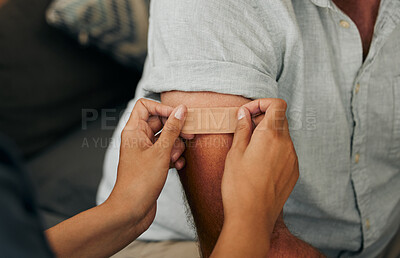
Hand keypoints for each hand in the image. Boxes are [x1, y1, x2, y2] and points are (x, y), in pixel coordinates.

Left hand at [106, 98, 189, 234]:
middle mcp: (138, 139)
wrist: (131, 211)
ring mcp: (145, 152)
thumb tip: (181, 110)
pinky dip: (174, 157)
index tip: (178, 116)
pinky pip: (166, 153)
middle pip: (159, 122)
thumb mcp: (161, 152)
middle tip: (190, 134)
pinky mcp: (151, 165)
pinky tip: (177, 166)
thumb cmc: (140, 182)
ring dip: (176, 146)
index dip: (163, 108)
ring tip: (176, 157)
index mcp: (134, 131)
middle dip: (175, 129)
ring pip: (165, 139)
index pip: (145, 106)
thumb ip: (173, 129)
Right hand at [221, 98, 298, 240]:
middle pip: (280, 119)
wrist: (252, 217)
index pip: (277, 105)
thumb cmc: (239, 186)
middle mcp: (286, 144)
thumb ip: (242, 129)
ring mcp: (292, 159)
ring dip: (268, 135)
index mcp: (270, 135)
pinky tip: (259, 164)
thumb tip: (244, 113)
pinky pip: (286, 152)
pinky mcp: (294, 172)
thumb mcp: (234, 153)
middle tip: (245, 130)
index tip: (247, 113)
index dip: (262, 103)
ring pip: (283, 136)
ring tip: (250, 150)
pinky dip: (274, 149)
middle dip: (262, 119)